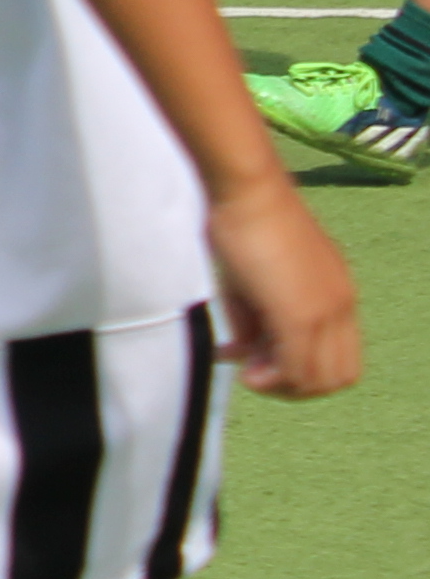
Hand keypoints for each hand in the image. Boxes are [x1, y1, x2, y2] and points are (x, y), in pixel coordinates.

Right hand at [206, 171, 364, 397]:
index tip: (259, 357)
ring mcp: (324, 312)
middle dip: (293, 386)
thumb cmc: (246, 223)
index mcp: (337, 295)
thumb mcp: (256, 280)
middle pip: (337, 378)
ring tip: (245, 366)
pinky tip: (238, 364)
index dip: (301, 370)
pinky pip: (296, 369)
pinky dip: (268, 379)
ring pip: (320, 381)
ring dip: (280, 385)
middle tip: (253, 368)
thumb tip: (246, 350)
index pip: (339, 359)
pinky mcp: (301, 315)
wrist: (248, 192)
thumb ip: (258, 319)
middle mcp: (341, 307)